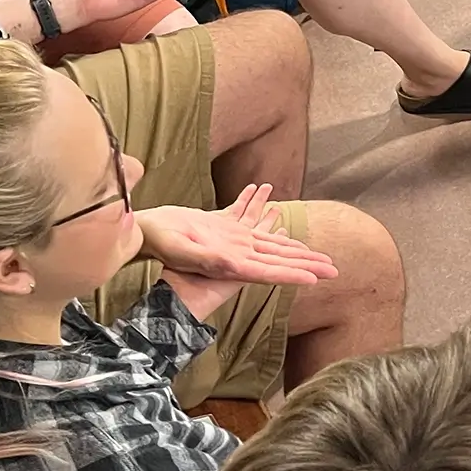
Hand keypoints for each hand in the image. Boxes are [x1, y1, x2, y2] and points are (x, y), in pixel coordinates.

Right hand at [155, 185, 338, 319]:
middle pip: (278, 258)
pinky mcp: (215, 225)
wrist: (137, 234)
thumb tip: (231, 264)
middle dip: (305, 261)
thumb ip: (206, 258)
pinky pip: (240, 213)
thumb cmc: (156, 243)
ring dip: (285, 231)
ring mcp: (226, 240)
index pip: (271, 271)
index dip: (295, 274)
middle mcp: (234, 254)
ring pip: (264, 234)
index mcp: (230, 263)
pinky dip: (254, 203)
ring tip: (310, 229)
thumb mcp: (182, 251)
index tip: (320, 279)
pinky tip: (262, 191)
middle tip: (333, 266)